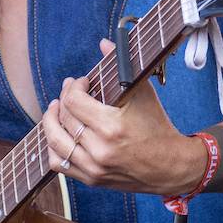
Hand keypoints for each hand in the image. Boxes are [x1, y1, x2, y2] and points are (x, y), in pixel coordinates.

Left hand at [40, 40, 208, 195]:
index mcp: (112, 126)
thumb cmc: (158, 127)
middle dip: (63, 99)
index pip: (74, 101)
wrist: (171, 166)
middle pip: (64, 118)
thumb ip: (121, 66)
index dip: (74, 86)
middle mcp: (100, 149)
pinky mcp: (92, 179)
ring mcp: (94, 167)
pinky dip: (54, 147)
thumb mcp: (144, 93)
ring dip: (51, 122)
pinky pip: (58, 164)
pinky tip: (60, 134)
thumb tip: (104, 43)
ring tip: (56, 110)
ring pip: (55, 141)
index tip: (83, 82)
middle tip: (69, 91)